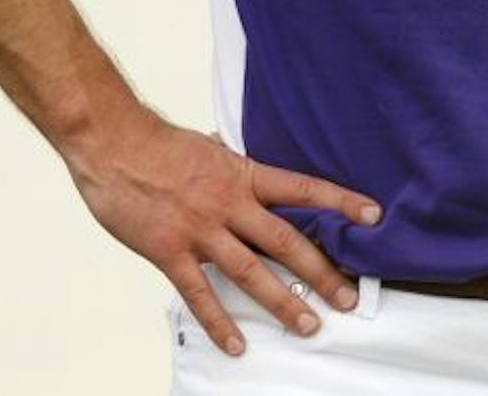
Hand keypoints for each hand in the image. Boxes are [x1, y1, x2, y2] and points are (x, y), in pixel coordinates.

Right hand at [67, 110, 381, 355]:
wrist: (113, 144)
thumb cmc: (159, 144)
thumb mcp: (211, 148)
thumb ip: (234, 165)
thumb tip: (243, 159)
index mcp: (245, 175)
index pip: (305, 189)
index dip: (342, 202)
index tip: (374, 216)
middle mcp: (230, 204)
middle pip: (287, 242)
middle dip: (322, 272)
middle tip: (349, 298)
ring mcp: (201, 230)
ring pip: (251, 272)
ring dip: (282, 302)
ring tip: (309, 325)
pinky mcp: (170, 252)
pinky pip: (199, 294)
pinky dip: (219, 322)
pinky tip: (237, 344)